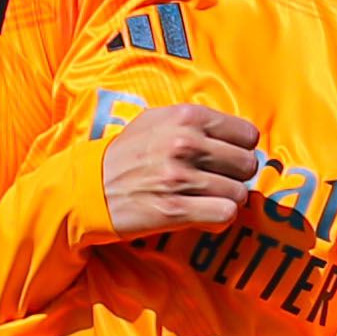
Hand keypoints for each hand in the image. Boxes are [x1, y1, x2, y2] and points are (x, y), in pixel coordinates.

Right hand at [98, 103, 261, 238]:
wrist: (88, 188)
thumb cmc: (125, 155)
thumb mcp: (155, 120)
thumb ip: (194, 121)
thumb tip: (235, 135)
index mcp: (186, 117)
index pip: (248, 135)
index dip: (240, 150)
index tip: (225, 160)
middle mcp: (185, 143)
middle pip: (247, 165)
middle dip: (235, 177)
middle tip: (215, 182)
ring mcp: (180, 177)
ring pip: (238, 193)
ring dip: (225, 200)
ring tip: (205, 199)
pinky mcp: (175, 209)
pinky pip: (225, 214)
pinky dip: (219, 218)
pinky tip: (204, 215)